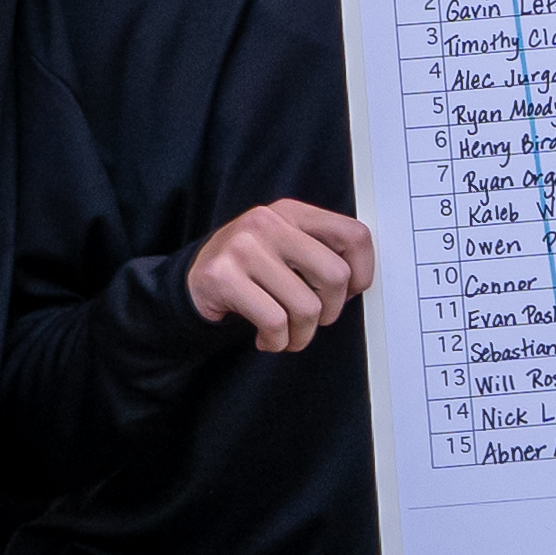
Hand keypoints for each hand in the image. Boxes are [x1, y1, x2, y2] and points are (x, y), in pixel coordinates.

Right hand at [185, 198, 374, 351]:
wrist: (194, 283)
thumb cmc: (250, 271)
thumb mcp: (286, 247)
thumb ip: (320, 253)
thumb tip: (357, 283)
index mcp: (291, 212)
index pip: (354, 236)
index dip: (362, 273)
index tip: (347, 293)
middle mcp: (268, 222)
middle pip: (335, 276)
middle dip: (331, 311)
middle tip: (314, 319)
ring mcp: (243, 247)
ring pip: (306, 307)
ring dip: (301, 335)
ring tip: (287, 334)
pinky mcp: (223, 277)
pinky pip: (275, 322)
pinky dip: (276, 342)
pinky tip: (266, 338)